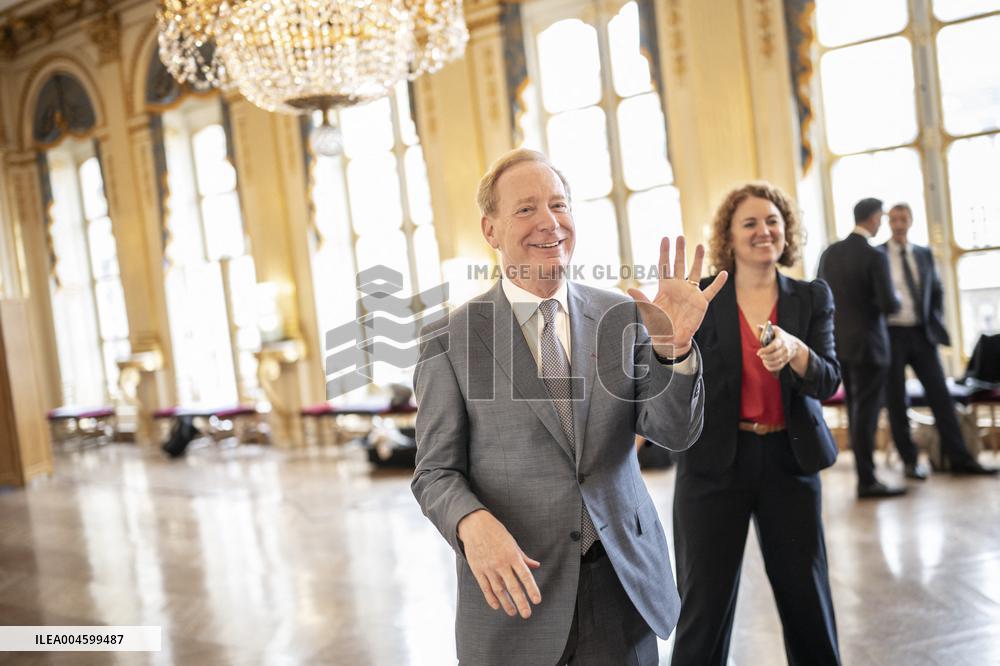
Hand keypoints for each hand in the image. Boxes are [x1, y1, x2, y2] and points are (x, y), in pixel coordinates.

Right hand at [457, 509, 541, 618]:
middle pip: (513, 586)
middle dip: (520, 602)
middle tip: (526, 614)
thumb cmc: (496, 533)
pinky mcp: (478, 570)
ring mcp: (488, 568)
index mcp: (512, 556)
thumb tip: (536, 566)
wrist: (475, 525)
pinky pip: (485, 587)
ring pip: (499, 590)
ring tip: (512, 612)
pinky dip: (491, 598)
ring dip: (506, 603)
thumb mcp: (513, 543)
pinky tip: (497, 606)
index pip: (525, 575)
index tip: (537, 600)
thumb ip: (523, 557)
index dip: (531, 589)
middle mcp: (501, 563)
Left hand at [627, 236, 727, 357]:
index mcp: (665, 287)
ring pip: (695, 273)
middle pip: (679, 264)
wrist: (670, 339)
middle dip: (680, 251)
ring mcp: (690, 293)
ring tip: (700, 246)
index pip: (664, 266)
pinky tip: (724, 273)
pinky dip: (718, 283)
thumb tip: (629, 288)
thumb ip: (641, 299)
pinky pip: (711, 291)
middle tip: (680, 237)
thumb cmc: (658, 325)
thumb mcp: (649, 311)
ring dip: (697, 260)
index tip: (665, 238)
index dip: (664, 252)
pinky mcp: (701, 303)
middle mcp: (678, 287)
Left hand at [757, 325, 808, 375]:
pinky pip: (777, 367)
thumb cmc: (781, 336)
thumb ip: (766, 329)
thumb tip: (758, 326)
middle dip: (765, 357)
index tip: (758, 352)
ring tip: (763, 359)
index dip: (765, 350)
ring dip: (767, 362)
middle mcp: (785, 349)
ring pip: (776, 363)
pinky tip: (766, 363)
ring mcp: (786, 356)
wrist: (794, 345)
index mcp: (781, 340)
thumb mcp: (775, 330)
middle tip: (761, 355)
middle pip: (774, 356)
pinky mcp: (785, 362)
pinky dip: (770, 367)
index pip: (774, 346)